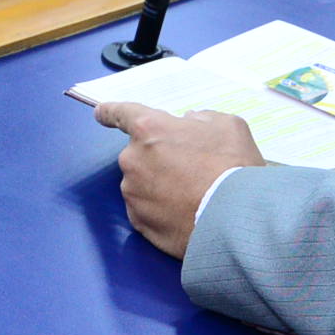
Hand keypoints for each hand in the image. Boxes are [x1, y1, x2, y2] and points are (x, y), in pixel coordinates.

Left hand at [94, 103, 266, 258]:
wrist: (234, 218)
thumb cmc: (232, 166)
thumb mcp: (227, 126)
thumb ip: (202, 120)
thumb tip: (190, 124)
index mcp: (149, 129)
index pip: (121, 113)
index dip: (110, 112)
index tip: (100, 113)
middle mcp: (132, 159)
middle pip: (139, 154)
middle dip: (158, 158)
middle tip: (190, 169)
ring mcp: (132, 193)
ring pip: (142, 183)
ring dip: (159, 186)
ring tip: (191, 196)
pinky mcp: (138, 222)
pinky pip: (146, 210)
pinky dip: (160, 210)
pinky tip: (184, 214)